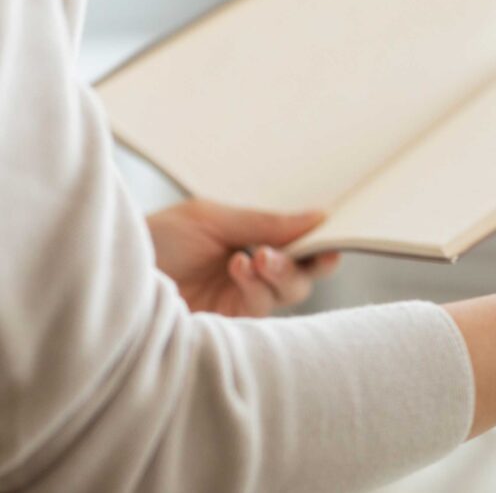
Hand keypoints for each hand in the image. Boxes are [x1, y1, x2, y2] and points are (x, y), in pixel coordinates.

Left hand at [147, 199, 339, 316]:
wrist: (111, 276)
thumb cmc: (154, 241)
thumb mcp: (210, 218)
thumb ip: (264, 222)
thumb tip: (320, 216)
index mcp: (248, 245)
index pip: (296, 248)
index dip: (319, 244)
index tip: (332, 234)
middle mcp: (249, 278)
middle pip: (301, 277)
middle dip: (301, 262)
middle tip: (288, 249)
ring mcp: (239, 305)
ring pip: (286, 295)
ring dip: (278, 273)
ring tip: (253, 258)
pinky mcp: (230, 330)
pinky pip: (262, 312)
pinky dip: (257, 287)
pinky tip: (237, 269)